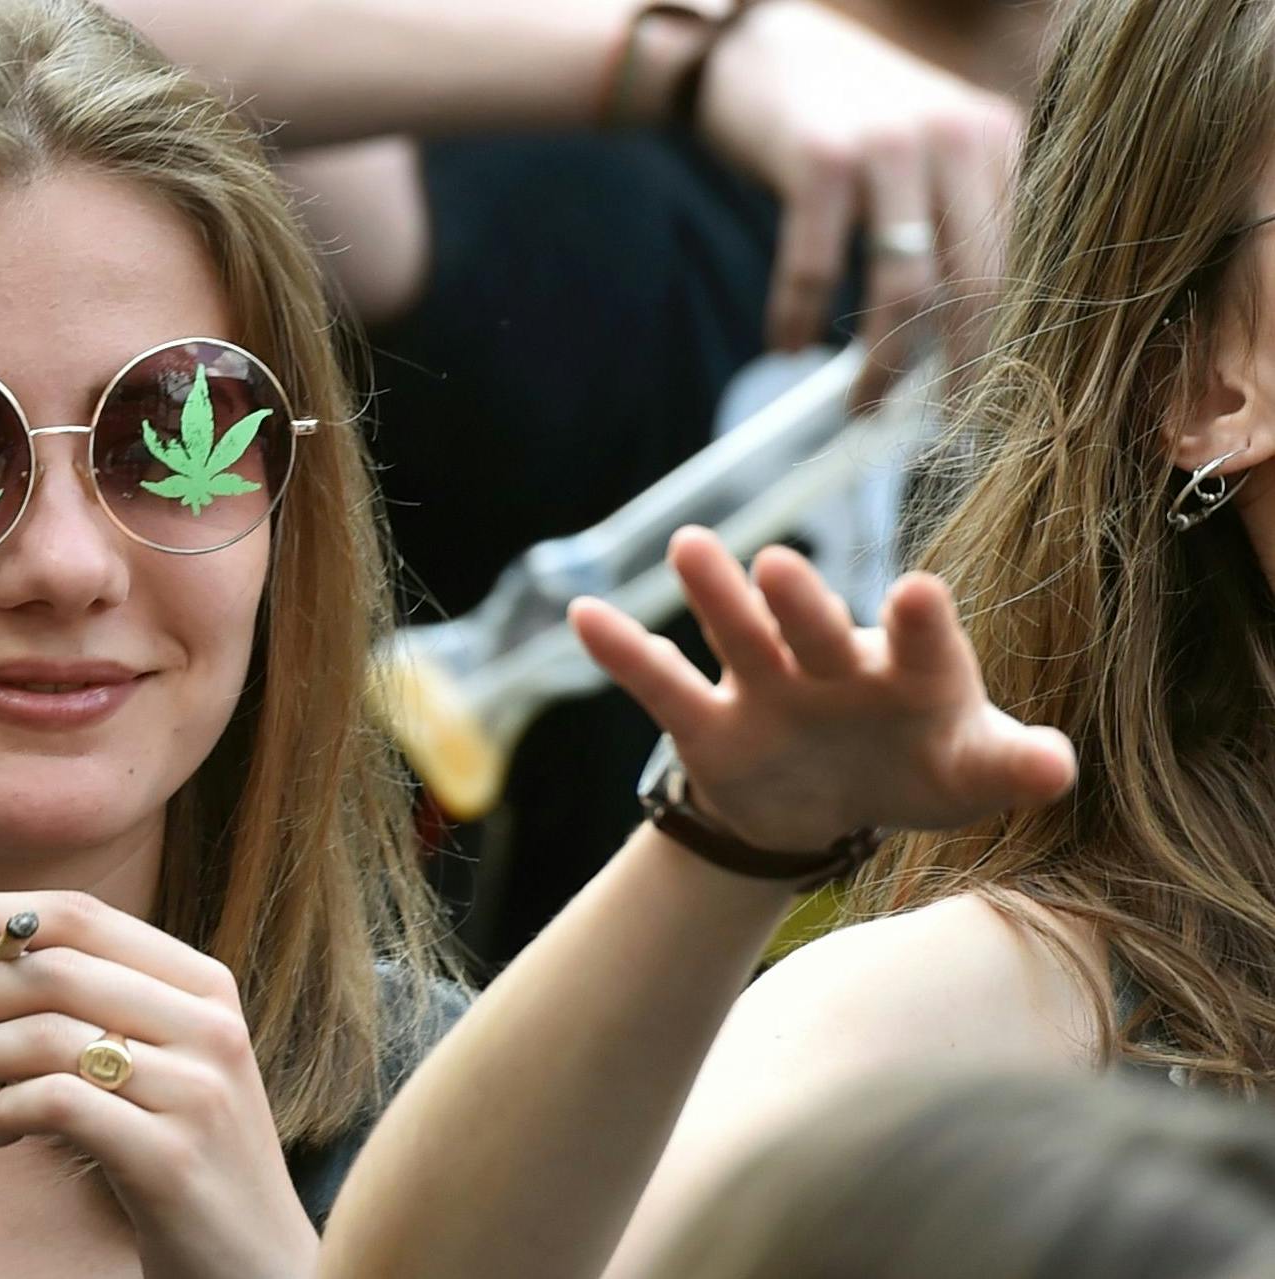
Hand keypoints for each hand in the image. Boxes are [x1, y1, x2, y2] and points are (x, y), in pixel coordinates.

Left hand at [0, 890, 312, 1278]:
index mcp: (201, 983)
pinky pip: (57, 1104)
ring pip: (44, 1036)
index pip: (79, 914)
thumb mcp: (152, 1062)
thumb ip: (86, 1002)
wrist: (258, 1263)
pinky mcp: (171, 1157)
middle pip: (51, 970)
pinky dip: (3, 1111)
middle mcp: (207, 1023)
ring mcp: (196, 1088)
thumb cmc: (183, 1152)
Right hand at [570, 528, 1073, 851]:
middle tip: (782, 566)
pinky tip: (585, 616)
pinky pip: (660, 685)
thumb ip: (1010, 765)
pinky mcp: (708, 722)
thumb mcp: (968, 776)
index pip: (923, 645)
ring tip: (690, 547)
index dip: (922, 625)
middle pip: (817, 630)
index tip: (917, 594)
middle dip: (800, 604)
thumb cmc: (917, 769)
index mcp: (912, 674)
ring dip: (715, 595)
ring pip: (738, 636)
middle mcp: (835, 665)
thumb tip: (1060, 769)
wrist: (826, 804)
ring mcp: (767, 686)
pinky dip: (623, 652)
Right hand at [697, 0, 1019, 404]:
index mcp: (993, 134)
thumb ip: (947, 210)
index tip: (966, 397)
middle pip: (970, 281)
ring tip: (855, 404)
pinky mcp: (821, 158)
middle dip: (946, 368)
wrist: (746, 47)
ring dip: (878, 362)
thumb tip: (955, 333)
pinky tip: (784, 345)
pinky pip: (815, 267)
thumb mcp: (914, 144)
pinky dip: (796, 317)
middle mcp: (955, 133)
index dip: (988, 340)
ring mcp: (889, 143)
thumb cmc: (829, 110)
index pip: (1008, 260)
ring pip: (903, 286)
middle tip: (922, 423)